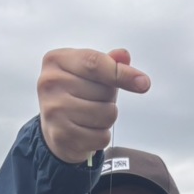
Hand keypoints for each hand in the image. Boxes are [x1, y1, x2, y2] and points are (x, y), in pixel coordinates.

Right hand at [37, 48, 150, 163]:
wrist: (54, 128)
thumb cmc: (75, 94)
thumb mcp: (88, 73)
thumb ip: (107, 62)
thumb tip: (124, 56)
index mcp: (56, 60)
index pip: (95, 63)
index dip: (122, 73)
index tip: (144, 83)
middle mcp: (50, 83)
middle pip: (105, 91)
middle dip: (109, 98)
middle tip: (93, 100)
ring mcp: (53, 110)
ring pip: (106, 115)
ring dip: (107, 118)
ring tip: (90, 117)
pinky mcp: (60, 136)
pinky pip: (101, 137)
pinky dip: (100, 136)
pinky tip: (87, 131)